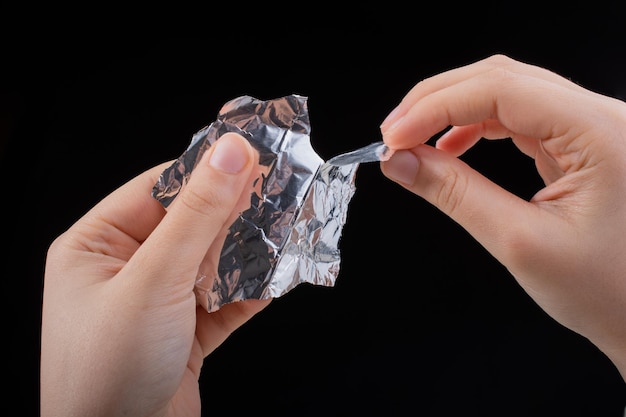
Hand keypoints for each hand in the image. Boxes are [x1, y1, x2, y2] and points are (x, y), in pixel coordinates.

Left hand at [40, 133, 271, 416]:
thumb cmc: (107, 374)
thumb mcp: (153, 280)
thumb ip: (197, 215)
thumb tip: (230, 153)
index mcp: (96, 246)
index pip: (159, 187)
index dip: (208, 169)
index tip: (253, 154)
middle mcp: (126, 269)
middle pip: (192, 223)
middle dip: (235, 214)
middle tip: (281, 193)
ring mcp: (158, 301)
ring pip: (214, 260)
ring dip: (249, 253)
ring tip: (286, 236)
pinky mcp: (186, 330)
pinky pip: (226, 298)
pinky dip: (251, 290)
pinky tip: (276, 280)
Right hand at [379, 54, 625, 378]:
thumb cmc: (608, 291)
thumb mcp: (519, 242)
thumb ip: (455, 194)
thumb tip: (400, 161)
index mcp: (599, 132)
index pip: (501, 88)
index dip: (435, 107)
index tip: (393, 138)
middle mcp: (600, 117)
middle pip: (502, 79)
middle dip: (438, 102)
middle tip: (394, 136)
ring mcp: (592, 127)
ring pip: (507, 93)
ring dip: (453, 111)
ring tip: (414, 141)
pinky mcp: (580, 143)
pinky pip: (519, 118)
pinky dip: (475, 127)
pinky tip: (450, 147)